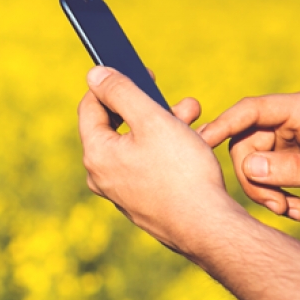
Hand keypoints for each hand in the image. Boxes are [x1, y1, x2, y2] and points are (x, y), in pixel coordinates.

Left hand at [78, 66, 244, 253]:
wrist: (209, 228)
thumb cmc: (181, 172)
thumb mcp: (152, 120)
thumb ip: (121, 92)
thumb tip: (94, 74)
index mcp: (96, 154)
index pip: (90, 106)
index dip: (112, 83)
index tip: (140, 71)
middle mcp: (101, 175)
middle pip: (117, 126)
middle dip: (148, 105)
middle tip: (178, 98)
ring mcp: (121, 192)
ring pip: (137, 145)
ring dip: (164, 124)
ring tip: (194, 115)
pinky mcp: (141, 202)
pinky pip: (147, 165)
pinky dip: (166, 149)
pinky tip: (194, 143)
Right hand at [198, 92, 299, 231]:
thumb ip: (290, 170)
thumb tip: (247, 168)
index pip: (251, 110)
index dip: (223, 125)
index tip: (200, 144)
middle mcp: (292, 119)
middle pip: (246, 142)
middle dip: (254, 178)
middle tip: (276, 206)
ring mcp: (290, 138)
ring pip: (253, 163)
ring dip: (267, 192)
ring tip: (293, 212)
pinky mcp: (291, 157)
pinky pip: (266, 174)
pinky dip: (277, 195)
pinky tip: (299, 211)